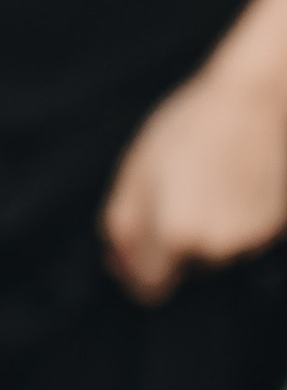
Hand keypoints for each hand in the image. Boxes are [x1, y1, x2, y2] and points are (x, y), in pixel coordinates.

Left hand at [103, 62, 286, 302]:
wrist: (248, 102)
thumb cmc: (185, 132)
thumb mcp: (133, 175)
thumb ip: (120, 227)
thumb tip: (119, 265)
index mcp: (174, 235)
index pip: (150, 287)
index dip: (136, 273)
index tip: (134, 256)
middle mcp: (214, 247)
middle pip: (182, 271)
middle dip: (172, 246)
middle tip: (174, 193)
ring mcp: (248, 240)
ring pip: (213, 256)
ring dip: (203, 233)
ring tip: (204, 181)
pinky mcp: (271, 229)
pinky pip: (240, 239)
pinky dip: (231, 221)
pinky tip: (229, 183)